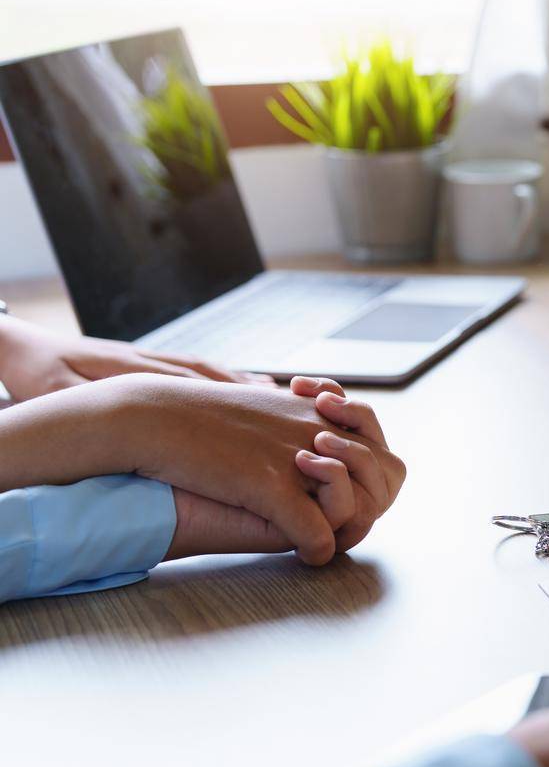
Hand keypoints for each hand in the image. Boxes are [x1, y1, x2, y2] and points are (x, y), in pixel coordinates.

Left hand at [0, 314, 272, 401]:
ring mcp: (161, 362)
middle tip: (302, 417)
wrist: (21, 344)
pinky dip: (237, 383)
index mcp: (140, 374)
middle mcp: (160, 366)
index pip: (202, 390)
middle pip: (223, 383)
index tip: (277, 420)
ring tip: (291, 403)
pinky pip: (209, 374)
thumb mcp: (55, 392)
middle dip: (262, 402)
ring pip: (221, 377)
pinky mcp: (156, 362)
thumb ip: (90, 406)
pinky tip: (257, 390)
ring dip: (255, 392)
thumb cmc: (35, 374)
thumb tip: (122, 421)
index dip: (241, 406)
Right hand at [105, 374, 399, 564]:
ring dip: (349, 528)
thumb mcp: (256, 408)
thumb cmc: (192, 416)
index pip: (378, 446)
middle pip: (383, 472)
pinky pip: (317, 532)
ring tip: (326, 538)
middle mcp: (318, 431)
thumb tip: (296, 429)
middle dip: (374, 500)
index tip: (350, 493)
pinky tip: (307, 556)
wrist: (148, 416)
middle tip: (348, 520)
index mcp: (317, 412)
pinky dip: (318, 550)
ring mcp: (298, 457)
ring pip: (359, 504)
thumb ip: (286, 422)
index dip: (373, 474)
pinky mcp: (271, 484)